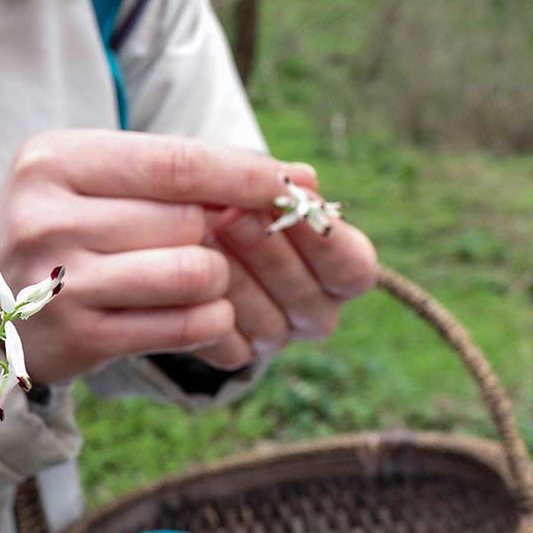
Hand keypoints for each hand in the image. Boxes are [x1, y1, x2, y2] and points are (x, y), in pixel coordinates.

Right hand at [0, 130, 376, 382]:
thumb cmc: (68, 226)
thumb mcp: (99, 178)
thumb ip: (183, 173)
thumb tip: (298, 181)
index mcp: (53, 162)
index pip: (174, 163)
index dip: (243, 174)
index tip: (290, 183)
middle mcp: (45, 219)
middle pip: (190, 221)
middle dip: (219, 234)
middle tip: (212, 243)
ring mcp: (56, 284)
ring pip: (194, 273)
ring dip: (215, 279)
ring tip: (195, 279)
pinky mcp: (77, 339)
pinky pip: (185, 324)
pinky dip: (210, 321)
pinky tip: (196, 315)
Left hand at [192, 166, 377, 369]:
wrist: (181, 232)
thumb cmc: (232, 197)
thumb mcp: (250, 183)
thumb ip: (274, 181)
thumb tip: (304, 178)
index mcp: (337, 270)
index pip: (352, 267)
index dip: (326, 239)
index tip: (293, 202)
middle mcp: (313, 311)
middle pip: (307, 295)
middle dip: (268, 251)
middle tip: (230, 215)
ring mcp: (275, 337)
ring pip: (268, 324)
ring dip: (232, 280)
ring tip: (198, 239)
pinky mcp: (234, 354)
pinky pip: (226, 346)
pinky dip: (204, 312)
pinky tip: (180, 282)